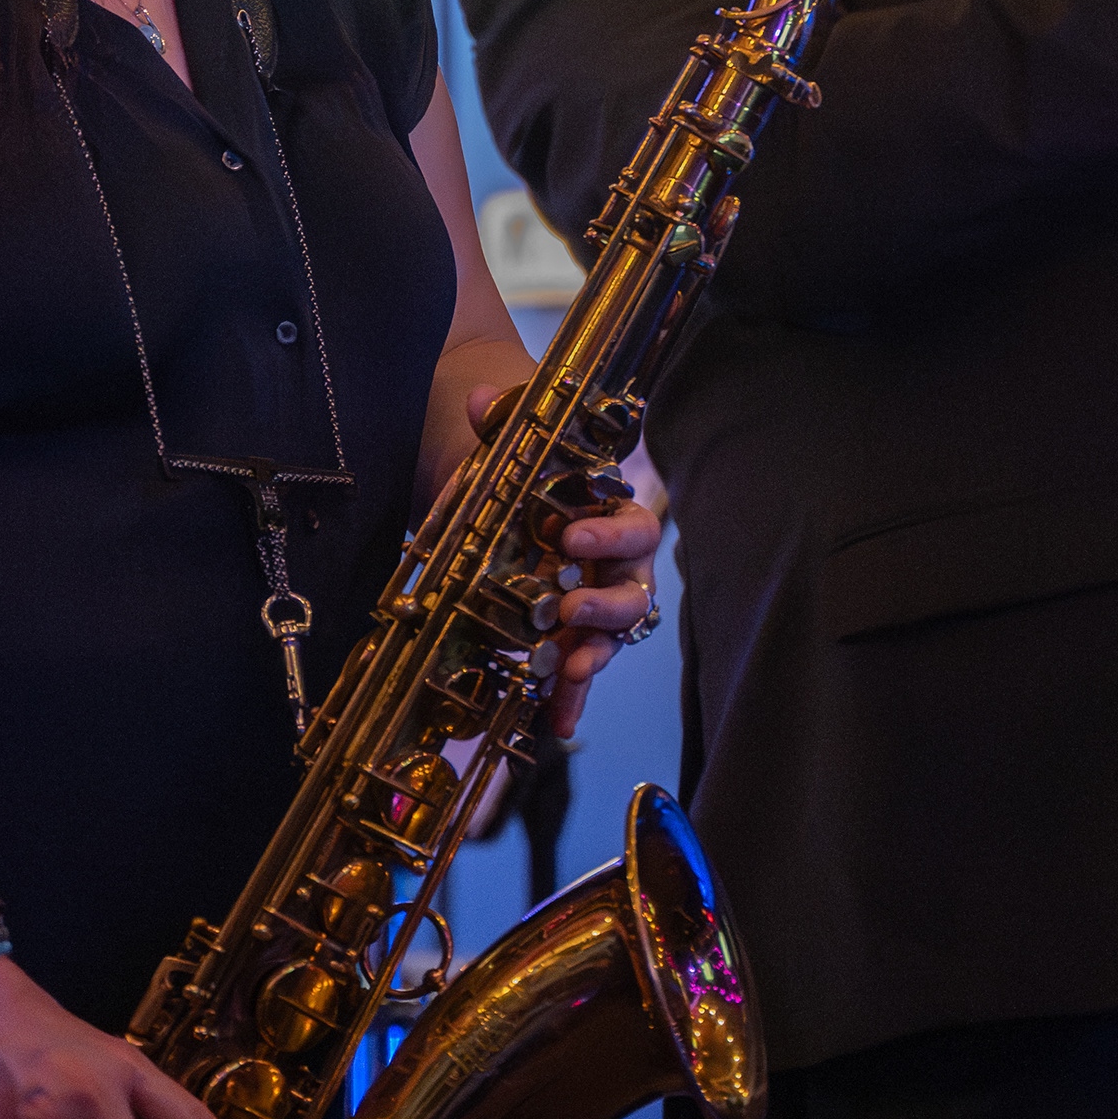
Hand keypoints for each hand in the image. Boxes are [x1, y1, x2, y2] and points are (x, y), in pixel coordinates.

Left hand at [460, 382, 662, 741]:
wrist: (496, 492)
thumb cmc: (518, 467)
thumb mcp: (506, 441)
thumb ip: (501, 420)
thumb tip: (483, 398)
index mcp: (609, 514)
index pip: (631, 525)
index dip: (610, 535)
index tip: (572, 538)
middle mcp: (613, 564)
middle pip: (634, 590)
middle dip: (607, 605)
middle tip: (572, 610)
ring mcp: (594, 602)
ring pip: (612, 635)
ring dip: (594, 654)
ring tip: (568, 670)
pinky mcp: (570, 635)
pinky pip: (579, 666)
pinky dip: (570, 695)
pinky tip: (557, 720)